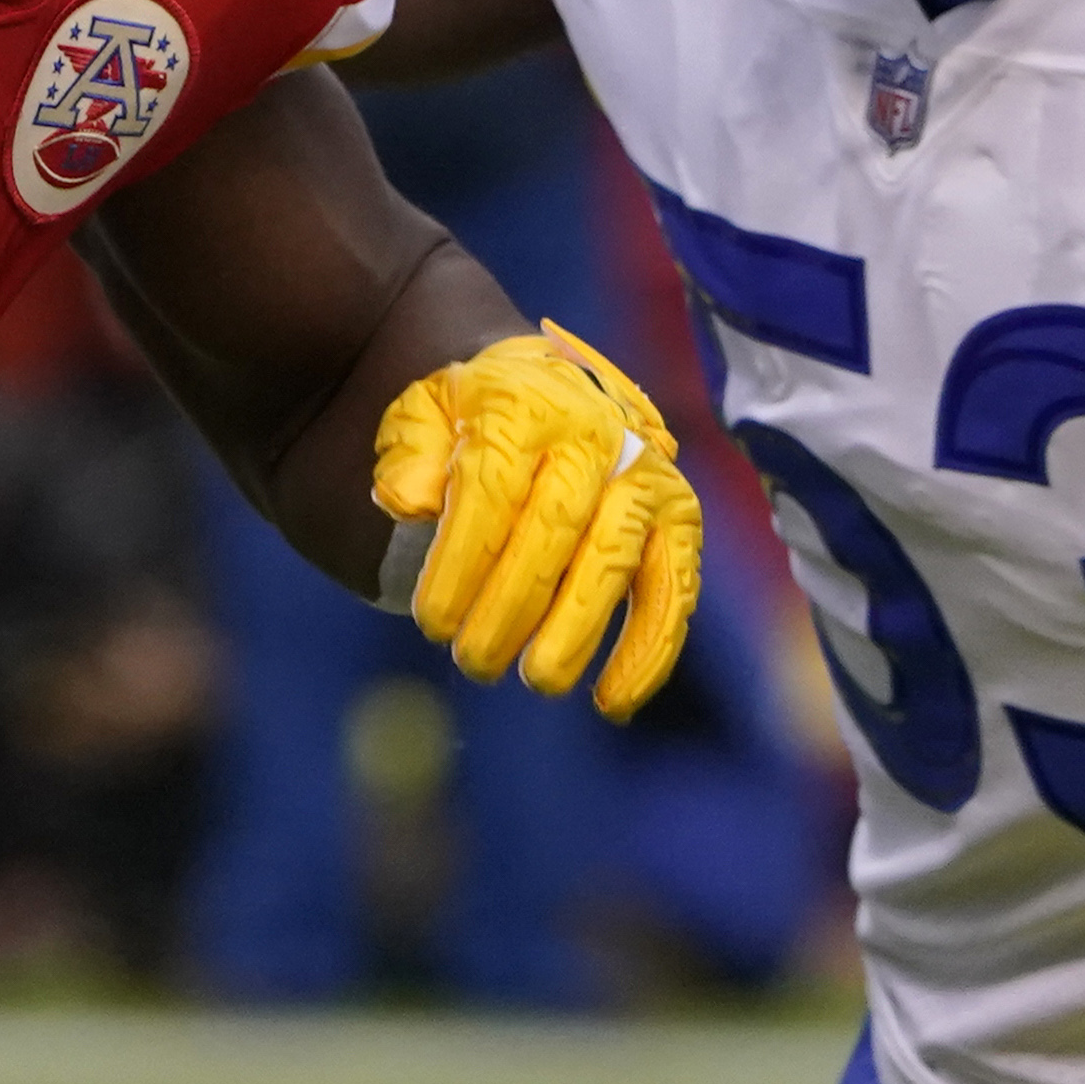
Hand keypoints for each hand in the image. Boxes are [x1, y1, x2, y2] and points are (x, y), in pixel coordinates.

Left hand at [373, 322, 702, 718]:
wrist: (554, 383)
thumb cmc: (478, 417)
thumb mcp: (425, 412)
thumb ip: (409, 451)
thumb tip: (405, 499)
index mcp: (524, 405)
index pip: (491, 489)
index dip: (461, 563)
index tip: (433, 622)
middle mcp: (594, 434)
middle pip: (554, 529)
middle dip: (511, 607)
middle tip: (474, 661)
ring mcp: (644, 475)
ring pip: (615, 560)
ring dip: (577, 630)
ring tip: (537, 680)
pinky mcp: (678, 517)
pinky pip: (674, 587)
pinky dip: (650, 648)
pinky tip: (614, 700)